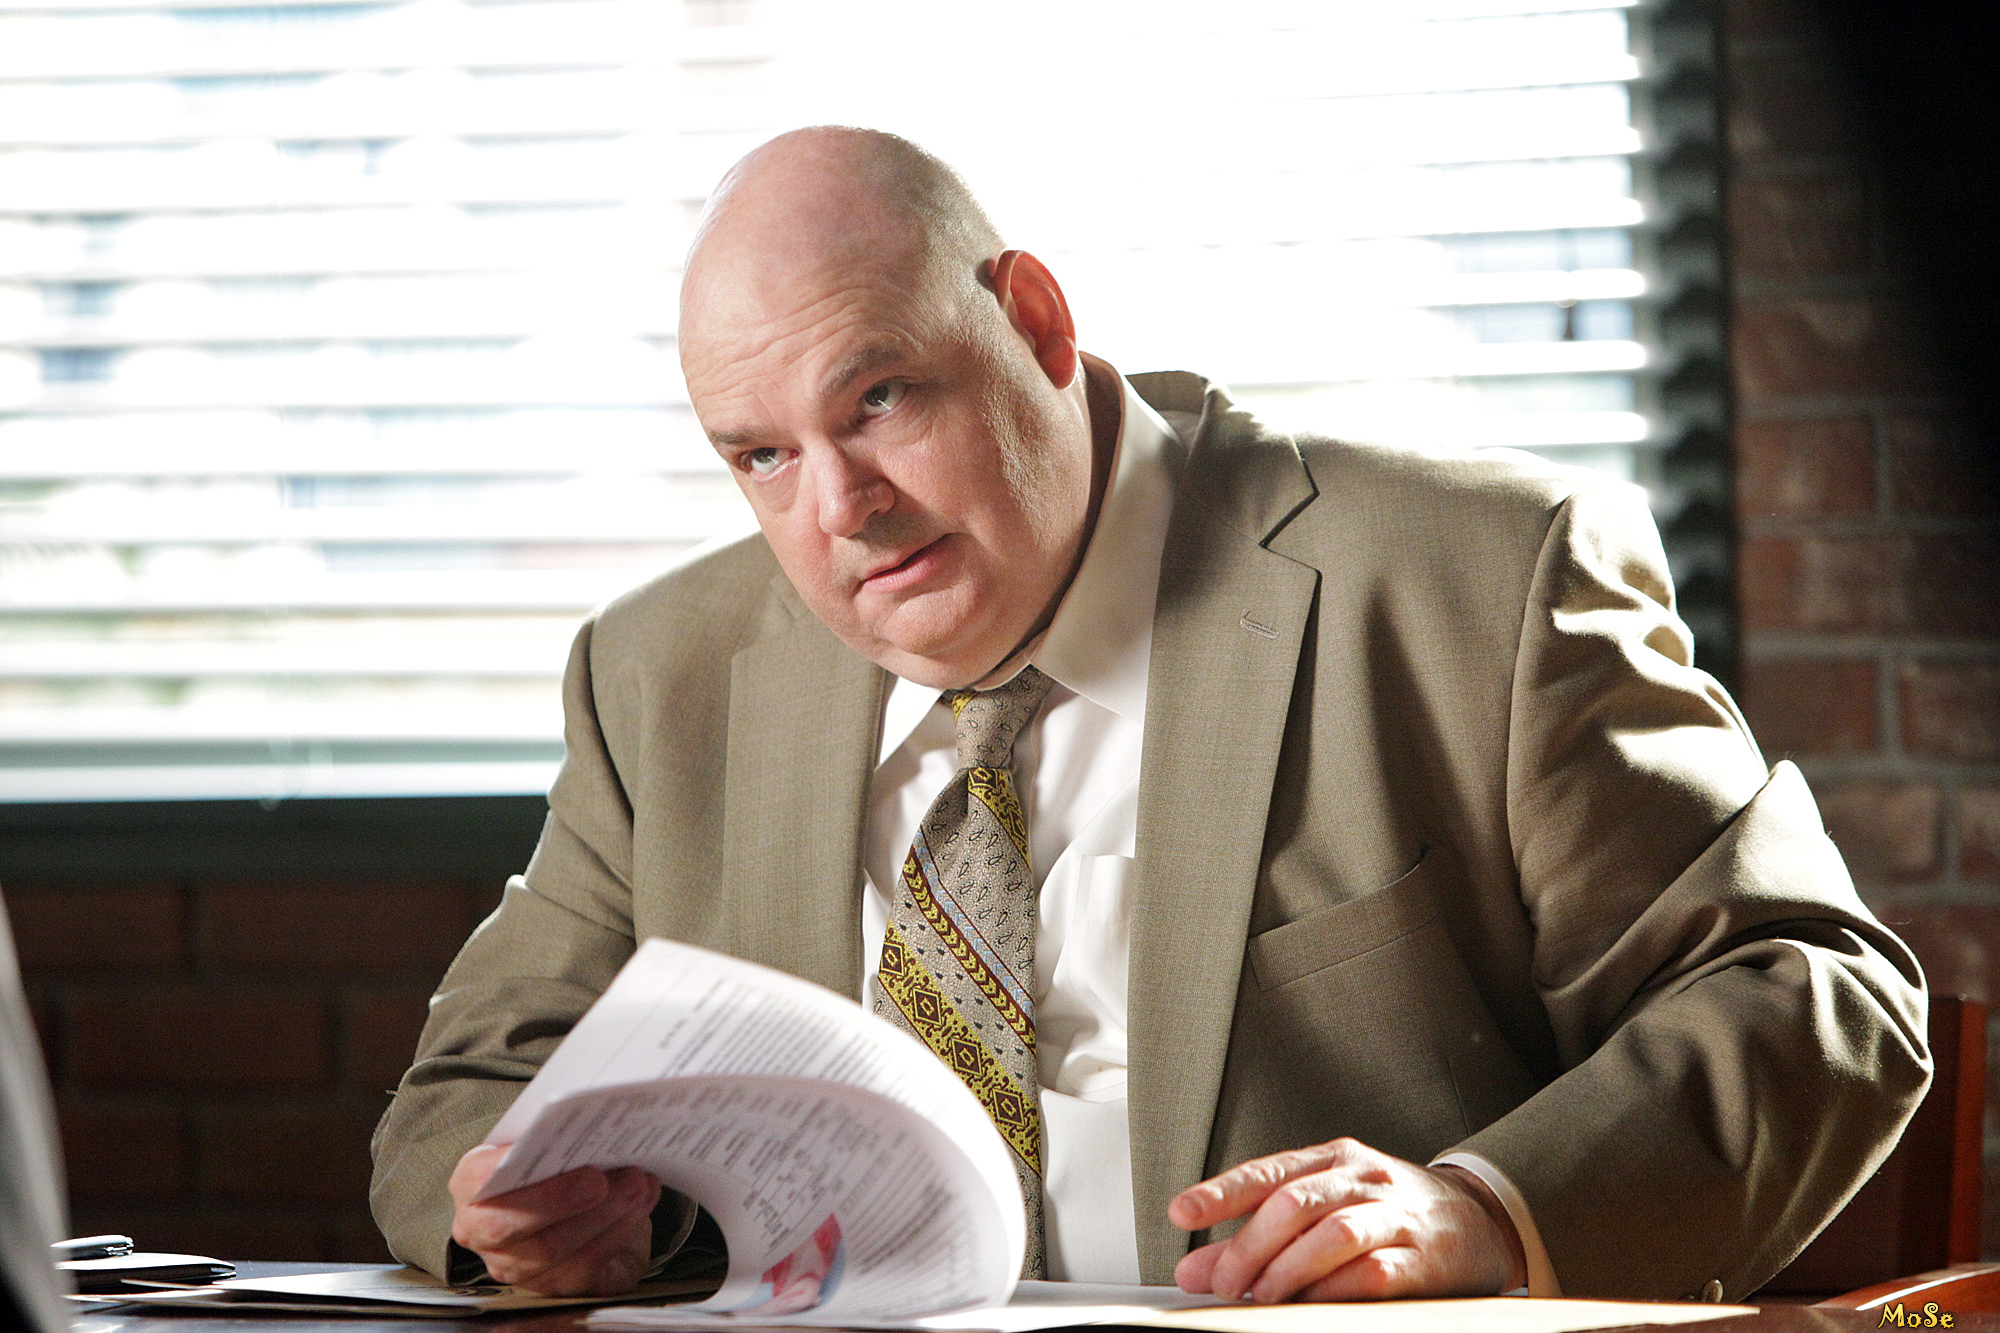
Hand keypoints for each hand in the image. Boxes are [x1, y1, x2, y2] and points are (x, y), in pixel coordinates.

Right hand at [447, 1144, 660, 1294]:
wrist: (576, 1208)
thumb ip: (551, 1136)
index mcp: (473, 1186)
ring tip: (636, 1184)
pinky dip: (618, 1231)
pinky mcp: (553, 1285)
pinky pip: (583, 1265)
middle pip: (507, 1225)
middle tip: (600, 1178)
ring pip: (552, 1248)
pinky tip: (640, 1204)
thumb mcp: (544, 1146)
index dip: (507, 1166)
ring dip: (602, 1215)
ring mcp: (515, 1264)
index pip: (478, 1178)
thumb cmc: (555, 1168)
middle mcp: (482, 1232)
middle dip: (559, 1199)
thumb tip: (587, 1117)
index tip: (550, 1148)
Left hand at [1168, 1138, 1525, 1301]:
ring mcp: (1394, 1216)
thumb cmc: (1388, 1212)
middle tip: (1220, 1282)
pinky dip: (1333, 1290)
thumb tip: (1194, 1269)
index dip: (1222, 1192)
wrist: (1482, 1221)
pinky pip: (1372, 1273)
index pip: (1269, 1170)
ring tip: (1257, 1297)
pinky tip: (1308, 1305)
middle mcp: (1363, 1179)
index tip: (1182, 1213)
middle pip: (1294, 1203)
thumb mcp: (1325, 1207)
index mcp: (1334, 1159)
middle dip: (1248, 1245)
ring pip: (1332, 1234)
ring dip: (1286, 1269)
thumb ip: (1258, 1234)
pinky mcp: (1420, 1260)